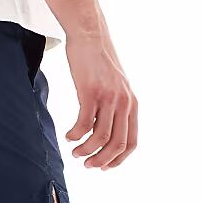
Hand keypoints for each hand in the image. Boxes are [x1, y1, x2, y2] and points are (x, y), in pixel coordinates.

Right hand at [65, 30, 136, 169]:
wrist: (90, 36)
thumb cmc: (98, 63)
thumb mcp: (115, 88)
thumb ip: (114, 109)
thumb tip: (103, 134)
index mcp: (132, 104)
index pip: (130, 142)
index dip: (117, 160)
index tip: (103, 167)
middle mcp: (124, 103)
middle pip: (116, 144)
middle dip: (101, 160)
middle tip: (86, 165)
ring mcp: (108, 97)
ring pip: (101, 137)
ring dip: (86, 151)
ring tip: (75, 153)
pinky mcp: (91, 92)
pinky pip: (84, 124)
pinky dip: (75, 135)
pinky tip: (68, 136)